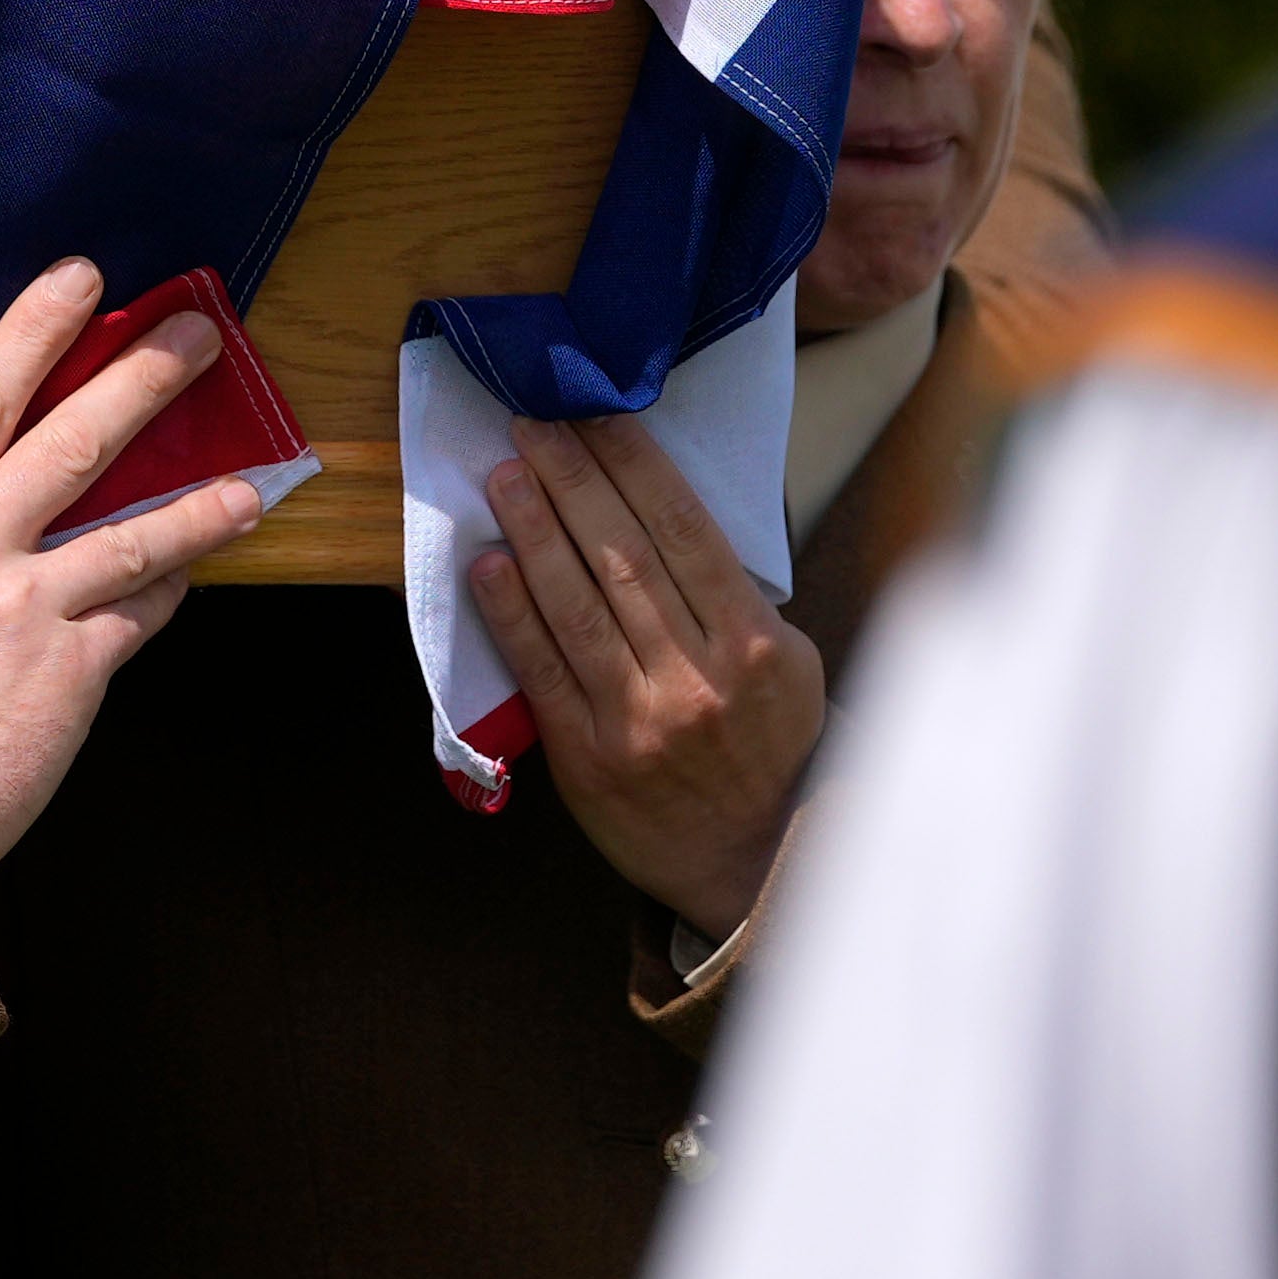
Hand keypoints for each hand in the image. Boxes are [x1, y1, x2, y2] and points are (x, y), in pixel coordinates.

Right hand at [0, 261, 268, 893]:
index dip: (33, 332)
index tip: (80, 282)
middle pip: (73, 440)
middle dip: (143, 378)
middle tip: (197, 336)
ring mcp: (25, 604)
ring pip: (136, 529)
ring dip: (200, 501)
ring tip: (248, 486)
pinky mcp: (73, 667)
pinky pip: (141, 611)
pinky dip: (168, 591)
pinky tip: (187, 578)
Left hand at [461, 413, 826, 941]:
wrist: (752, 863)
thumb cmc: (769, 748)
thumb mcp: (789, 666)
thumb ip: (736, 598)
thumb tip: (666, 512)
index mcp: (755, 645)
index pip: (685, 530)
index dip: (634, 465)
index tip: (597, 415)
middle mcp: (698, 677)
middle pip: (624, 555)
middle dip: (574, 479)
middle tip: (534, 423)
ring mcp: (640, 719)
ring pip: (578, 605)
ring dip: (535, 531)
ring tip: (505, 474)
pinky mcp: (588, 758)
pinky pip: (543, 670)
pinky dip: (513, 613)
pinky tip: (489, 564)